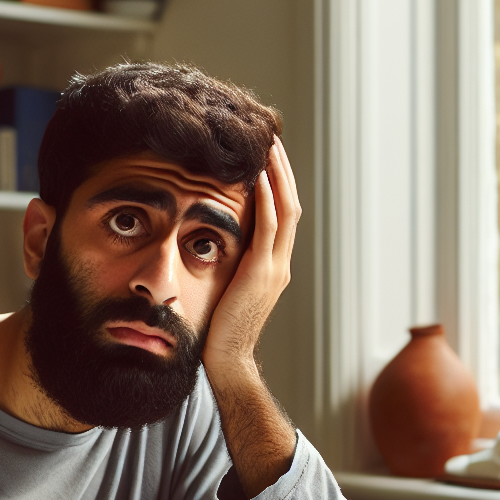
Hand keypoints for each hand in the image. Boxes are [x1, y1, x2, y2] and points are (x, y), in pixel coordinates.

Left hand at [203, 139, 300, 370]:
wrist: (226, 360)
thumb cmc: (217, 330)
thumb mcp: (226, 289)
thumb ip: (227, 264)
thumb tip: (209, 240)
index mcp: (273, 266)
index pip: (282, 215)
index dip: (278, 183)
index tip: (266, 155)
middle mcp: (280, 263)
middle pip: (290, 204)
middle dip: (282, 170)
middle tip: (271, 138)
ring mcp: (275, 268)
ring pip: (285, 210)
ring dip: (277, 175)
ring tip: (267, 146)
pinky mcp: (261, 273)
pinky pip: (269, 227)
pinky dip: (266, 199)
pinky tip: (258, 176)